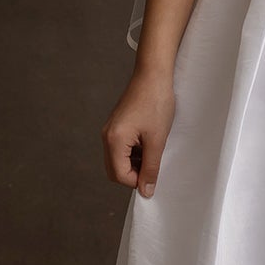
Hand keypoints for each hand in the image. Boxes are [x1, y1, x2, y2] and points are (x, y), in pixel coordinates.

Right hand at [101, 69, 175, 194]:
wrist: (153, 75)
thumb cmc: (156, 102)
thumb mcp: (157, 140)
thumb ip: (151, 167)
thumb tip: (146, 190)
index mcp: (114, 140)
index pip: (119, 175)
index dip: (137, 181)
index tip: (154, 174)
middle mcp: (107, 136)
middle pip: (114, 170)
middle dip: (134, 174)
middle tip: (153, 164)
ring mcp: (110, 130)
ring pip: (118, 160)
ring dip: (134, 163)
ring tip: (153, 150)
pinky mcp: (116, 125)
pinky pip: (120, 148)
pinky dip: (133, 152)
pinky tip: (149, 142)